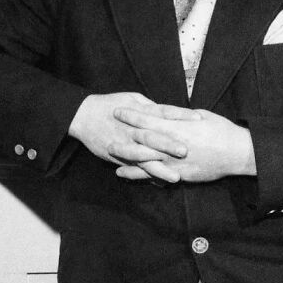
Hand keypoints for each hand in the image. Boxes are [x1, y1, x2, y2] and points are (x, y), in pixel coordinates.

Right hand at [68, 93, 192, 182]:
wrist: (84, 115)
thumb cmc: (110, 104)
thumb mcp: (132, 99)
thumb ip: (151, 107)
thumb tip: (169, 113)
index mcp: (140, 111)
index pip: (164, 111)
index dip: (181, 115)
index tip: (199, 119)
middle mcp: (133, 128)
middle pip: (154, 136)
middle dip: (169, 145)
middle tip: (186, 152)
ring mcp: (125, 144)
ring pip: (144, 158)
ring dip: (160, 169)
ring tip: (176, 178)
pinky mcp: (118, 156)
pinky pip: (134, 168)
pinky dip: (147, 176)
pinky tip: (160, 184)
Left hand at [112, 107, 255, 181]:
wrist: (238, 153)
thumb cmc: (222, 131)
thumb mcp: (200, 116)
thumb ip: (181, 116)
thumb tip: (167, 112)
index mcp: (178, 127)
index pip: (148, 119)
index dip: (132, 115)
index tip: (118, 110)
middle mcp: (173, 145)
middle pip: (142, 139)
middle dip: (123, 133)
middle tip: (107, 129)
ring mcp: (175, 162)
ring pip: (144, 159)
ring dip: (125, 156)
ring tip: (110, 151)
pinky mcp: (180, 175)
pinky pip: (155, 176)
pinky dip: (138, 174)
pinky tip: (124, 173)